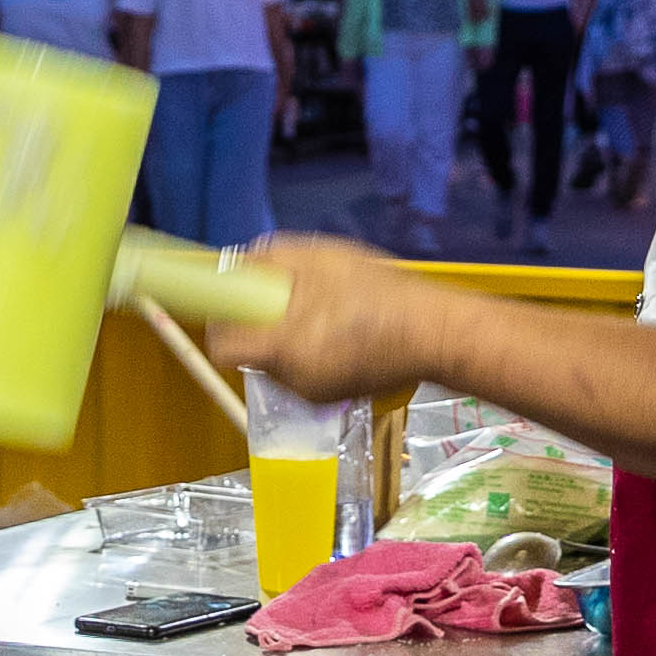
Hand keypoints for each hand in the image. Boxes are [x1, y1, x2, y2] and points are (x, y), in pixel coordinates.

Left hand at [216, 234, 435, 404]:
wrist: (435, 333)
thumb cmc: (379, 292)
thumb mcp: (322, 258)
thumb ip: (271, 259)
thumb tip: (238, 265)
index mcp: (284, 346)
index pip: (224, 348)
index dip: (220, 322)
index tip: (229, 302)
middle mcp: (292, 379)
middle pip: (252, 352)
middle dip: (262, 323)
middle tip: (288, 296)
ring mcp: (313, 394)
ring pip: (279, 361)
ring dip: (289, 335)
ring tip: (326, 310)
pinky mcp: (332, 397)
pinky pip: (305, 371)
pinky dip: (313, 350)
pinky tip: (342, 331)